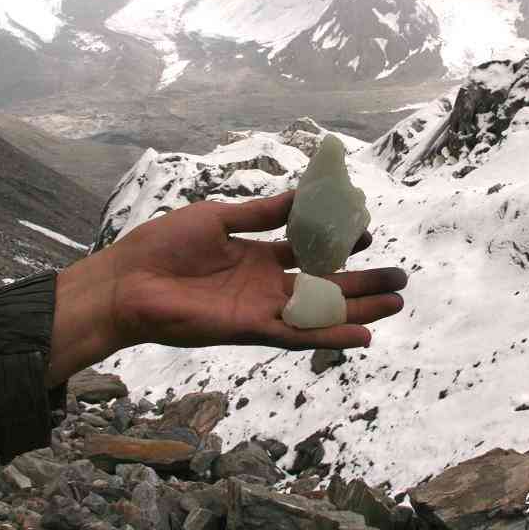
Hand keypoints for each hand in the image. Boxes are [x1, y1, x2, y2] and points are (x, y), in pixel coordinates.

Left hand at [108, 189, 406, 349]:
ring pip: (321, 311)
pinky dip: (331, 334)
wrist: (129, 280)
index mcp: (258, 254)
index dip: (339, 244)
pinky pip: (299, 334)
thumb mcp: (220, 217)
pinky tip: (364, 335)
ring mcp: (262, 308)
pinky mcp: (251, 328)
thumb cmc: (166, 244)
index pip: (309, 251)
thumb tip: (300, 194)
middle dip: (362, 283)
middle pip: (325, 284)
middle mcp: (266, 284)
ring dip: (359, 309)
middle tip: (399, 278)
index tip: (368, 232)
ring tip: (396, 303)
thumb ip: (262, 212)